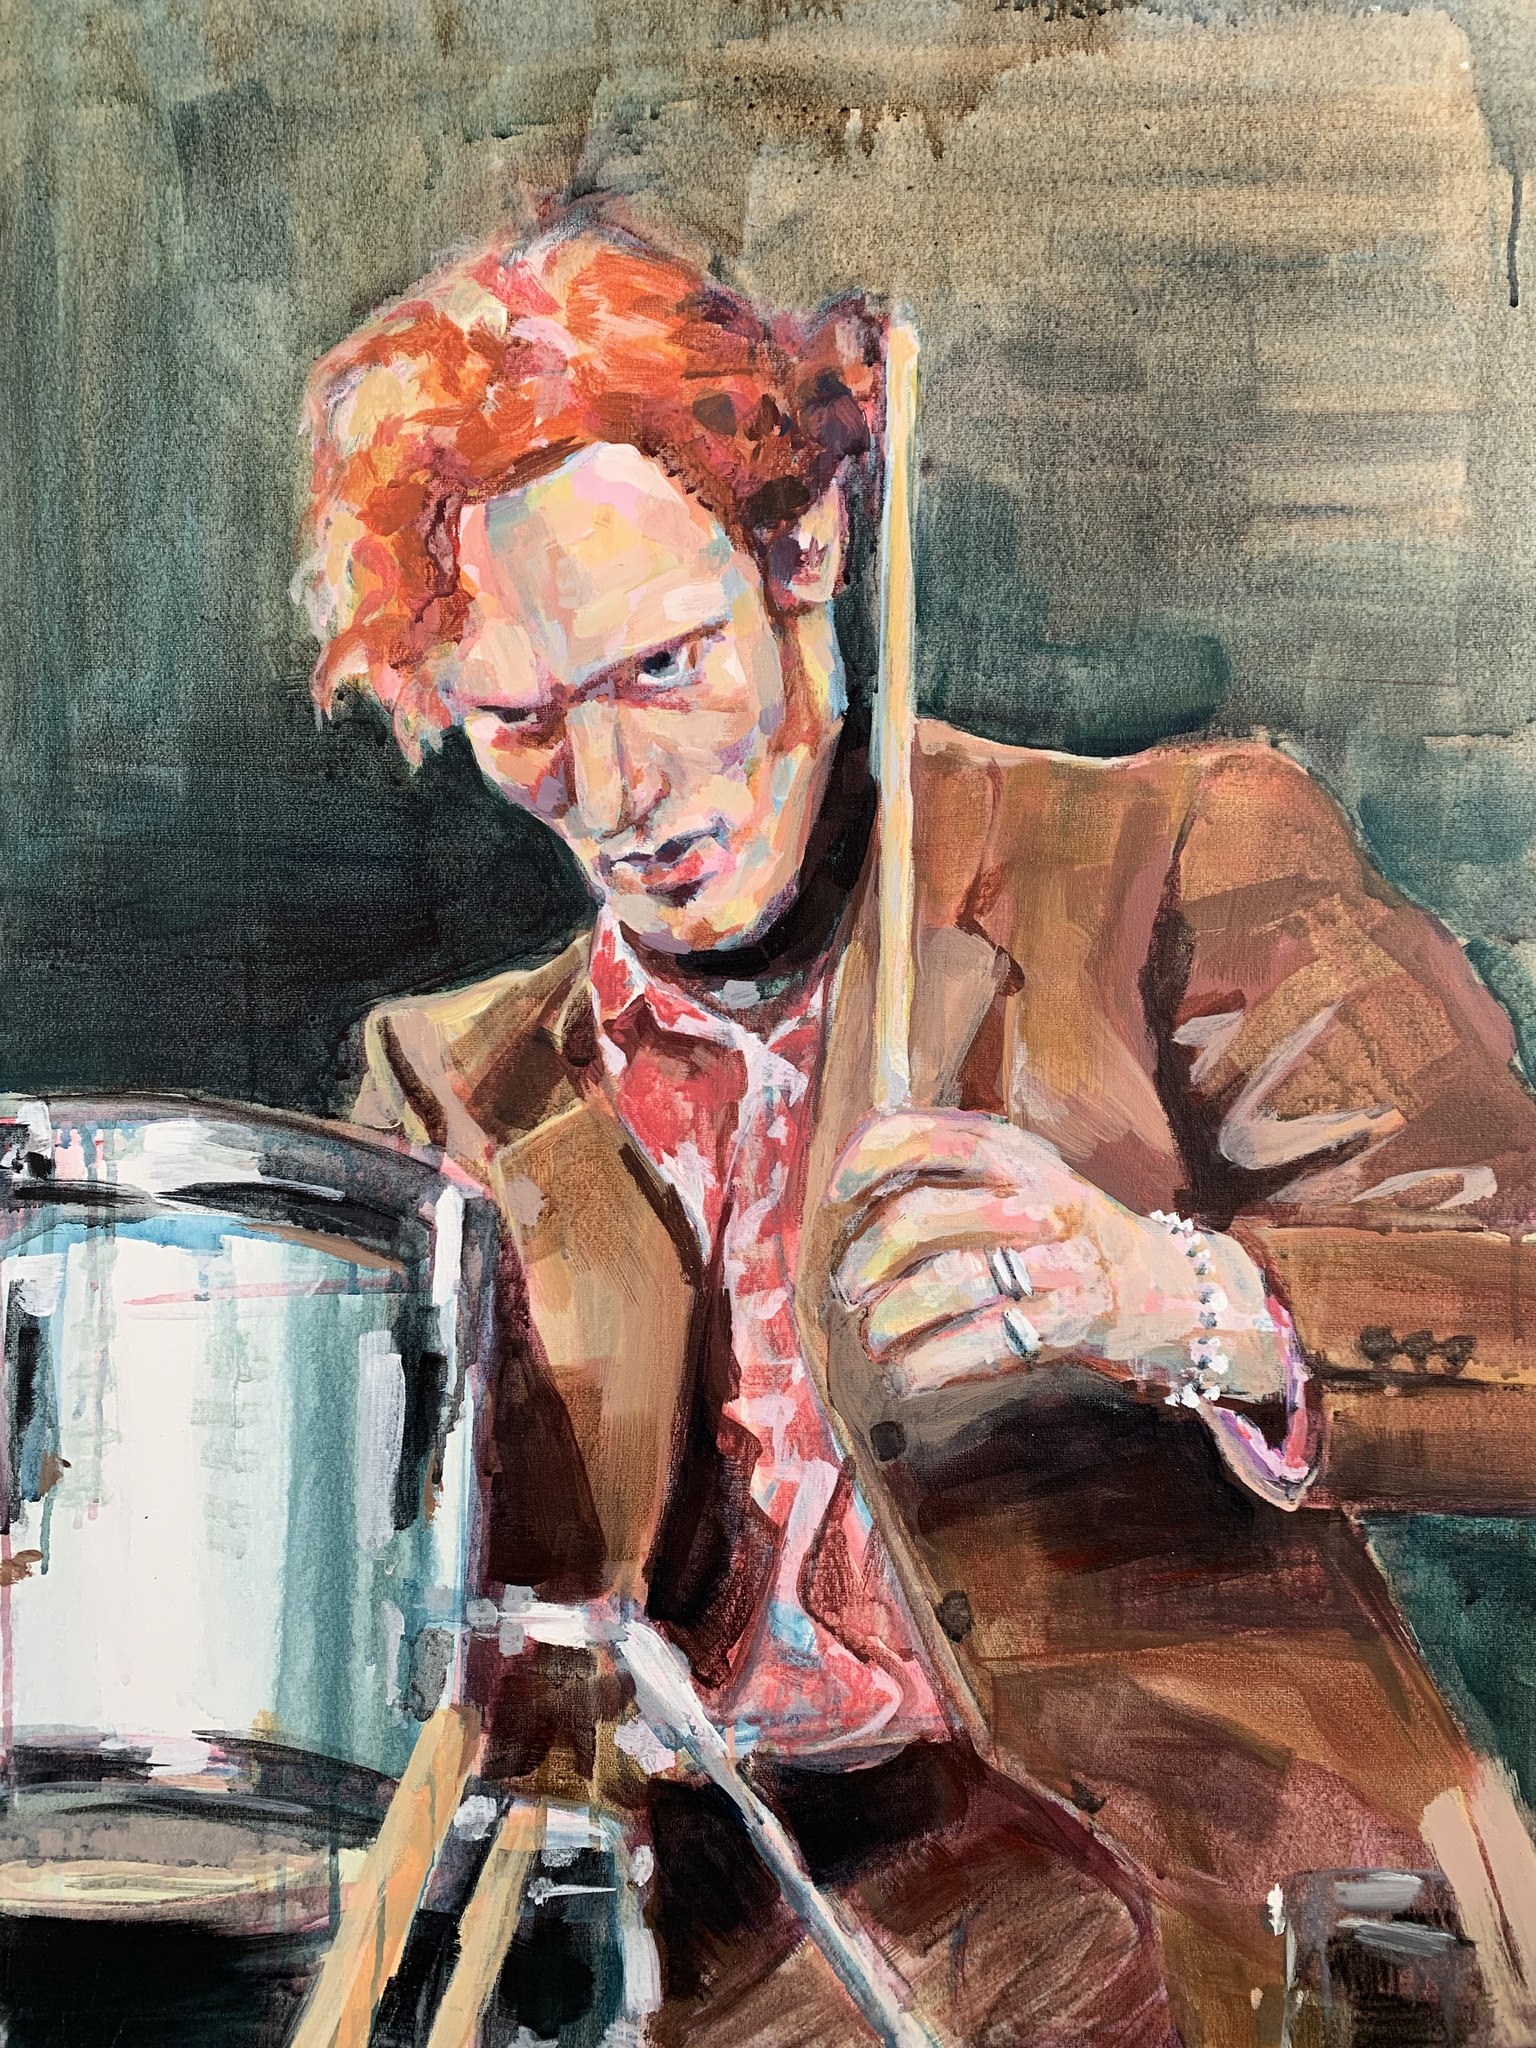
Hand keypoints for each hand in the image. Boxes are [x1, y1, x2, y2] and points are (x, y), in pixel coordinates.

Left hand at [820, 1110, 1283, 1408]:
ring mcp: (1059, 1255)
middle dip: (864, 1263)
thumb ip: (945, 1178)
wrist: (1176, 1291)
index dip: (858, 1165)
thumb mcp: (1017, 1182)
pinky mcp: (1076, 1316)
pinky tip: (910, 1375)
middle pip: (915, 1216)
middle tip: (852, 1293)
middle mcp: (1033, 1192)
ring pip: (946, 1281)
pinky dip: (932, 1363)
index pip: (914, 1132)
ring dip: (891, 1319)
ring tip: (877, 1339)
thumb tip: (841, 1209)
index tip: (835, 1202)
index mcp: (1010, 1149)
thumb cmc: (1067, 1240)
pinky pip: (987, 1339)